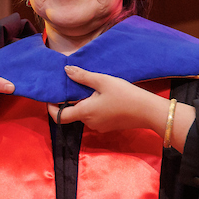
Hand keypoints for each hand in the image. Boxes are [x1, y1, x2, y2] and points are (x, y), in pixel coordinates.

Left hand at [57, 65, 194, 150]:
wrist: (148, 111)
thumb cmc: (125, 94)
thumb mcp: (103, 81)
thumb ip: (83, 77)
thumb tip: (66, 71)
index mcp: (85, 112)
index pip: (59, 116)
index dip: (51, 108)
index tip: (50, 97)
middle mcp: (89, 123)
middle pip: (73, 113)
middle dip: (72, 100)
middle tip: (76, 84)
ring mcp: (100, 126)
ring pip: (85, 114)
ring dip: (85, 103)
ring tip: (93, 87)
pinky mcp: (109, 126)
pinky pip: (96, 117)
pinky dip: (95, 107)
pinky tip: (105, 96)